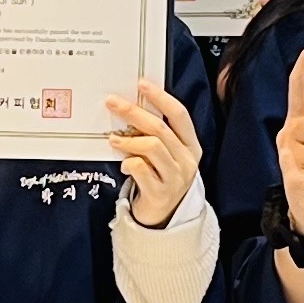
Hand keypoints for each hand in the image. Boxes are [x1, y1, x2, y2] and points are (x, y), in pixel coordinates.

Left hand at [108, 81, 202, 229]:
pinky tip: (123, 165)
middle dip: (134, 112)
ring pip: (151, 147)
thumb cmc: (160, 179)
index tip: (142, 84)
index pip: (180, 115)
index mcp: (190, 146)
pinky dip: (128, 163)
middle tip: (113, 102)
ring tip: (113, 139)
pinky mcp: (160, 193)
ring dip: (128, 140)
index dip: (161, 97)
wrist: (163, 218)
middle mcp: (186, 160)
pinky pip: (141, 169)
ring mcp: (175, 178)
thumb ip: (156, 136)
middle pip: (160, 128)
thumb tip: (130, 108)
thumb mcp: (166, 156)